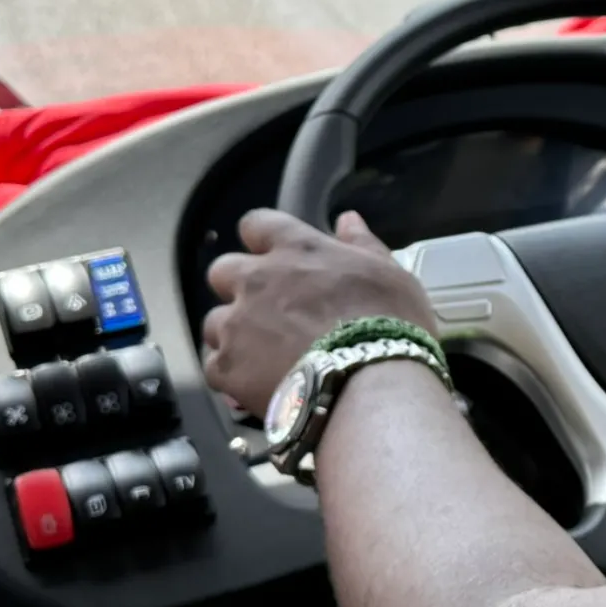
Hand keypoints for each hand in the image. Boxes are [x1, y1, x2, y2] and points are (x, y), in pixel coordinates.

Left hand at [202, 209, 437, 413]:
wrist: (370, 387)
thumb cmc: (390, 326)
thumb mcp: (391, 276)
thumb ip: (362, 245)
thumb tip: (346, 219)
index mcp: (296, 249)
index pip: (257, 225)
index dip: (261, 239)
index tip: (272, 255)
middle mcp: (256, 279)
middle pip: (223, 271)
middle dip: (238, 287)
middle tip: (267, 310)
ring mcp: (236, 324)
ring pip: (215, 322)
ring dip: (234, 334)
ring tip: (263, 358)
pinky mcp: (227, 368)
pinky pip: (214, 367)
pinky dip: (232, 376)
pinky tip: (256, 386)